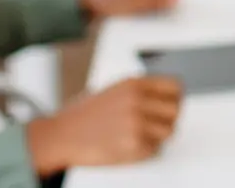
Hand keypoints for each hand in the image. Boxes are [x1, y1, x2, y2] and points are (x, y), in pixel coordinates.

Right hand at [24, 76, 183, 172]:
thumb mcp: (114, 90)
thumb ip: (139, 91)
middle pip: (175, 110)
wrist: (59, 136)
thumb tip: (166, 97)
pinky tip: (129, 146)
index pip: (175, 87)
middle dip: (167, 119)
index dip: (175, 99)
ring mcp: (135, 123)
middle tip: (155, 125)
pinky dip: (146, 151)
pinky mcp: (133, 146)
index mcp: (133, 84)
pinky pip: (154, 150)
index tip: (170, 106)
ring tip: (139, 137)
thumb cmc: (82, 115)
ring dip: (158, 137)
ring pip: (168, 132)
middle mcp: (137, 101)